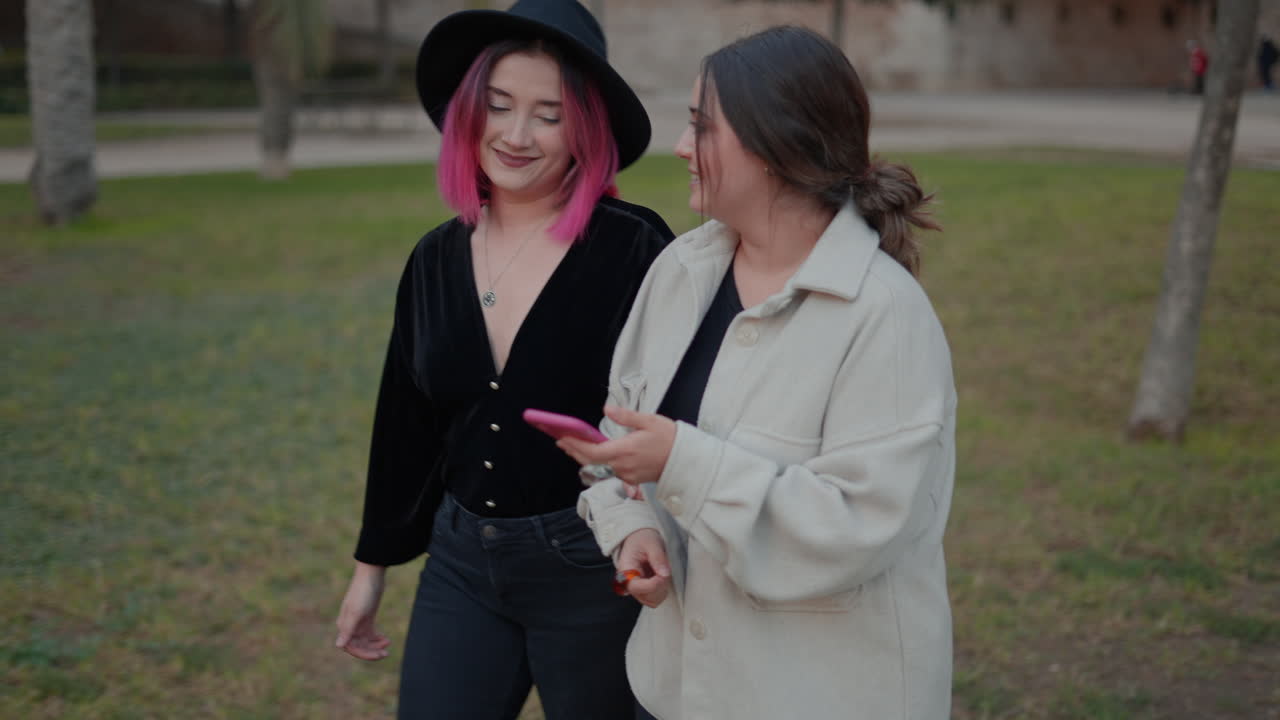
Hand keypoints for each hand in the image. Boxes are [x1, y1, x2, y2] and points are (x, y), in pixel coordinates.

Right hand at [335, 562, 390, 660]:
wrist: (372, 574)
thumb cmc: (363, 592)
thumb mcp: (357, 612)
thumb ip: (348, 629)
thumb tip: (338, 646)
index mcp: (344, 625)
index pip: (351, 647)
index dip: (364, 654)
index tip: (378, 655)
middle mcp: (349, 625)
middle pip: (358, 646)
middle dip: (371, 651)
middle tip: (386, 653)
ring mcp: (358, 621)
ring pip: (365, 641)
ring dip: (375, 646)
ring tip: (388, 644)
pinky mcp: (367, 617)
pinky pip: (370, 634)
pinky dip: (377, 638)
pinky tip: (386, 639)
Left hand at [558, 406, 675, 486]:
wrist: (686, 461)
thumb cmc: (670, 439)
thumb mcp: (649, 421)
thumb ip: (626, 416)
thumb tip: (607, 410)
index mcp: (625, 450)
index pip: (592, 452)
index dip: (575, 446)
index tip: (563, 438)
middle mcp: (623, 466)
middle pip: (591, 461)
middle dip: (574, 451)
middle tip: (561, 440)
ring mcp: (627, 474)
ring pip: (600, 466)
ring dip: (586, 456)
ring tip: (574, 445)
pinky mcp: (632, 478)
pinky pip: (611, 469)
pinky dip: (600, 461)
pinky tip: (595, 453)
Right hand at [617, 528, 670, 607]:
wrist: (639, 537)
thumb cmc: (642, 538)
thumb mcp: (651, 543)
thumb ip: (657, 558)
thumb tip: (665, 574)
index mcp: (625, 570)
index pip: (635, 587)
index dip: (652, 585)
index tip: (663, 576)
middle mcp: (629, 583)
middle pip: (645, 597)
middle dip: (659, 586)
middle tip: (664, 570)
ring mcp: (638, 588)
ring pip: (652, 601)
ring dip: (662, 590)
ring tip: (663, 573)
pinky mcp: (645, 590)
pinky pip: (656, 599)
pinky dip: (662, 591)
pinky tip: (662, 577)